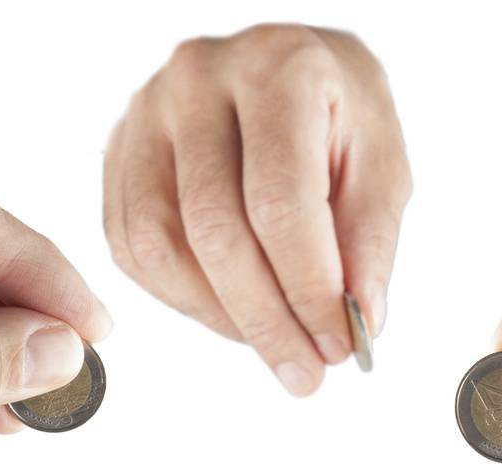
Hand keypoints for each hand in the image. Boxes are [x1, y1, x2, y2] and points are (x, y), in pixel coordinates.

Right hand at [104, 23, 410, 395]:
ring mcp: (146, 114)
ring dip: (221, 318)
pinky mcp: (119, 154)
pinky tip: (230, 313)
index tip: (336, 347)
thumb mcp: (382, 163)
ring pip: (162, 246)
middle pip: (216, 230)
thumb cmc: (338, 117)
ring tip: (272, 345)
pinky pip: (134, 249)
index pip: (280, 201)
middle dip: (266, 320)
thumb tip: (358, 319)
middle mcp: (199, 79)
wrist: (284, 71)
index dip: (308, 288)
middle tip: (305, 372)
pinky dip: (184, 300)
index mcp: (279, 69)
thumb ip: (370, 241)